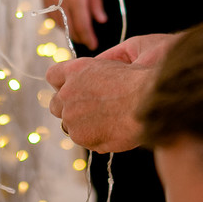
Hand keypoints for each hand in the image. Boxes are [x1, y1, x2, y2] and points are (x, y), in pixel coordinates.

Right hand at [37, 0, 106, 50]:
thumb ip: (96, 2)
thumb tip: (101, 20)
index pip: (83, 26)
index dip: (89, 38)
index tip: (94, 45)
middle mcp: (61, 1)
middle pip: (70, 28)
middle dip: (79, 37)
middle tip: (88, 40)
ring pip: (58, 24)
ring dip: (69, 30)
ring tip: (78, 32)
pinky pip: (50, 15)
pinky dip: (58, 22)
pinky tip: (65, 21)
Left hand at [46, 33, 175, 151]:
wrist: (149, 103)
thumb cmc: (139, 80)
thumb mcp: (118, 62)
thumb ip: (96, 69)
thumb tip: (90, 79)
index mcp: (75, 70)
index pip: (53, 75)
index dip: (63, 82)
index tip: (75, 88)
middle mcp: (67, 93)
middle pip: (55, 104)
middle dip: (68, 107)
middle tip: (89, 108)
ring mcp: (72, 118)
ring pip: (69, 124)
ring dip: (84, 124)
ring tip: (109, 120)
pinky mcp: (82, 137)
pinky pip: (85, 139)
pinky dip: (96, 137)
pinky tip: (115, 129)